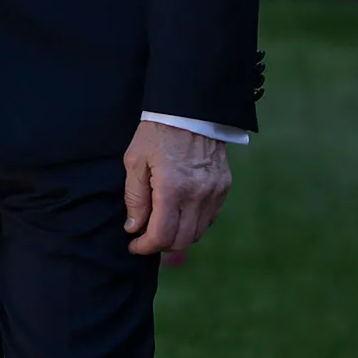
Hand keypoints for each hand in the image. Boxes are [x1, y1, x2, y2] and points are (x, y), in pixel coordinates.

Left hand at [123, 120, 230, 255]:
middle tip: (145, 237)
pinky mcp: (223, 187)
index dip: (145, 247)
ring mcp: (214, 192)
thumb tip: (134, 228)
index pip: (162, 236)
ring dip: (178, 236)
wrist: (190, 110)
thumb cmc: (157, 133)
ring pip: (197, 232)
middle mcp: (197, 195)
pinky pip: (209, 218)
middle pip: (182, 240)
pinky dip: (193, 223)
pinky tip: (179, 213)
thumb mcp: (135, 161)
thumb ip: (134, 198)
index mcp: (172, 188)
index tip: (134, 245)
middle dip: (160, 245)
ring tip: (161, 225)